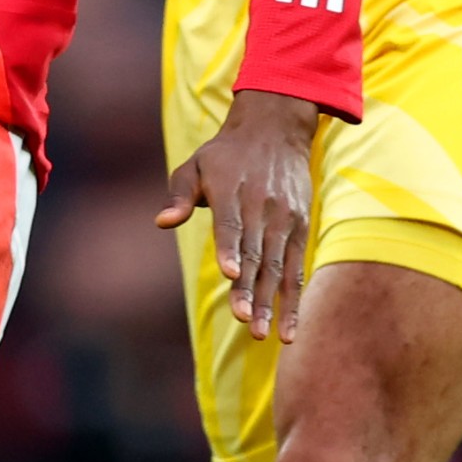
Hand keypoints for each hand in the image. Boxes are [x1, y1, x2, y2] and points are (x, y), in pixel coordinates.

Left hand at [157, 88, 319, 341]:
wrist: (276, 127)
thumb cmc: (226, 154)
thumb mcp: (196, 164)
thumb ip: (179, 194)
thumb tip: (162, 221)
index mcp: (231, 191)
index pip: (231, 224)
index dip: (230, 249)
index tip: (229, 273)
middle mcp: (261, 206)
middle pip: (255, 253)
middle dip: (249, 289)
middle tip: (243, 321)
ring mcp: (284, 219)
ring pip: (276, 266)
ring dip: (269, 302)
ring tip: (261, 333)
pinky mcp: (299, 228)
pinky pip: (296, 268)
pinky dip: (293, 299)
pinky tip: (288, 329)